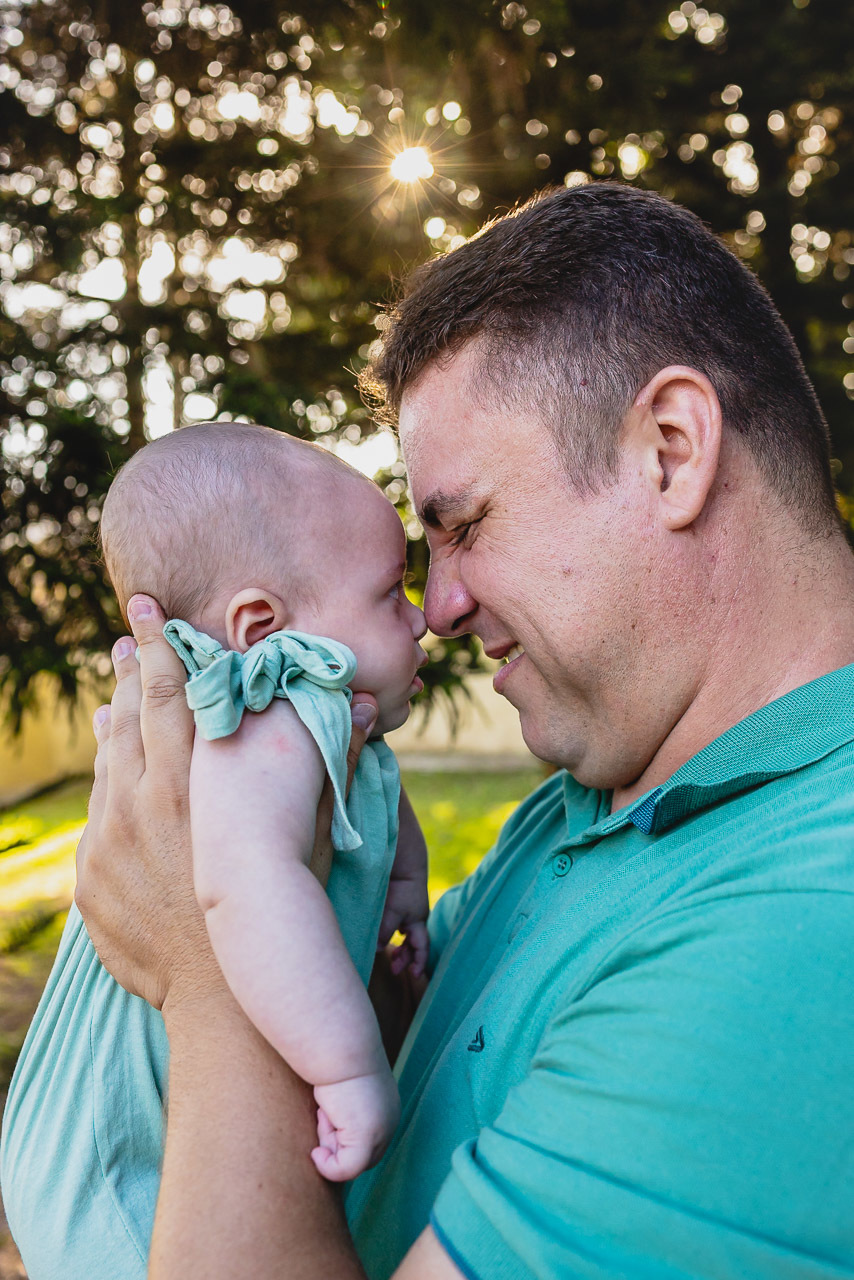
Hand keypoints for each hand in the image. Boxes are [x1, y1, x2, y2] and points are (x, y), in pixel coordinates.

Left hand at [76, 593, 378, 1014]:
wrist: (223, 999)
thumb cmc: (278, 912)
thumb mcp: (313, 834)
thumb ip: (333, 762)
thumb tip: (369, 704)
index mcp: (195, 784)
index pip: (175, 696)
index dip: (162, 646)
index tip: (146, 608)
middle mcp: (143, 804)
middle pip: (132, 718)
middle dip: (132, 671)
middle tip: (129, 635)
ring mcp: (111, 842)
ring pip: (108, 761)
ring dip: (115, 719)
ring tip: (117, 689)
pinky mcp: (93, 877)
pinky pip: (96, 811)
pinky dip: (103, 778)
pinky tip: (109, 761)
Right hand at [312, 1066, 400, 1181]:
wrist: (339, 1046)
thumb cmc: (335, 1060)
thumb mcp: (343, 1092)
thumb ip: (344, 1113)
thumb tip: (327, 1133)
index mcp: (387, 1108)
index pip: (367, 1142)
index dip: (340, 1136)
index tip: (325, 1112)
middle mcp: (390, 1122)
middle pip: (360, 1156)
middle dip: (335, 1143)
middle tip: (323, 1116)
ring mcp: (381, 1132)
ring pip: (350, 1162)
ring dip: (329, 1146)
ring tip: (323, 1118)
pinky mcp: (366, 1139)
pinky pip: (346, 1170)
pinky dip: (328, 1167)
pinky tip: (316, 1152)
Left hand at [378, 876, 430, 978]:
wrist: (402, 861)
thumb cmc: (402, 887)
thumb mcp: (394, 912)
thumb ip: (385, 931)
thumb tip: (376, 949)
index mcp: (418, 921)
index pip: (422, 948)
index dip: (418, 962)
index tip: (414, 975)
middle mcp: (413, 917)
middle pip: (414, 943)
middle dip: (406, 957)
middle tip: (394, 968)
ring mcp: (405, 909)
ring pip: (404, 933)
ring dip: (398, 945)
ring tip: (391, 954)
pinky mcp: (395, 901)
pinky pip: (394, 922)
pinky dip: (389, 932)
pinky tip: (381, 935)